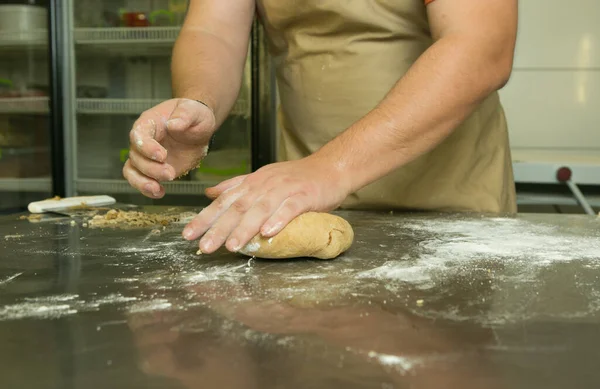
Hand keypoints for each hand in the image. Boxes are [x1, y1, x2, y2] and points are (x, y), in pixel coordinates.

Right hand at [123, 98, 215, 197]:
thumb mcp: (194, 111)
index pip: (139, 135)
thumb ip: (185, 115)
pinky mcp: (153, 170)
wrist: (198, 129)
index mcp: (149, 123)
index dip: (146, 147)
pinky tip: (160, 193)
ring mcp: (146, 157)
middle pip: (135, 156)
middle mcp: (143, 141)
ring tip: (158, 189)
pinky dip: (148, 189)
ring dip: (143, 182)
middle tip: (170, 173)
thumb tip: (173, 124)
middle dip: (151, 168)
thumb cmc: (194, 116)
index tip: (161, 155)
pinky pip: (141, 180)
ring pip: (132, 171)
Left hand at [182, 155, 350, 253]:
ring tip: (231, 246)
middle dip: (219, 228)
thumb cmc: (297, 178)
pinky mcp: (304, 196)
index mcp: (253, 183)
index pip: (224, 201)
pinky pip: (289, 208)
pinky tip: (268, 233)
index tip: (188, 234)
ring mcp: (284, 190)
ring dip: (245, 228)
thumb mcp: (262, 178)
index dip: (205, 217)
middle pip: (238, 207)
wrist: (331, 167)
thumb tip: (209, 194)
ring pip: (260, 209)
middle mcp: (264, 185)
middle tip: (204, 247)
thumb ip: (236, 186)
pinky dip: (278, 220)